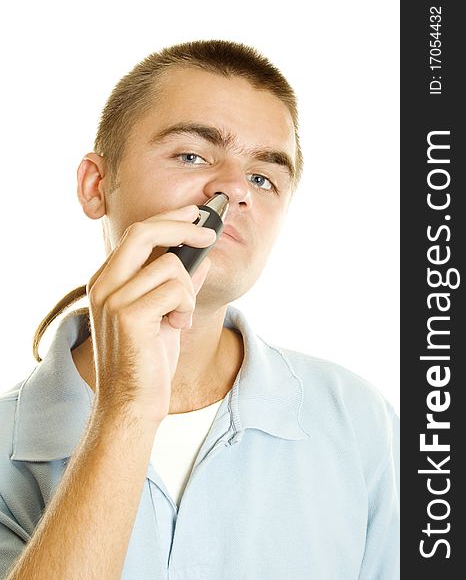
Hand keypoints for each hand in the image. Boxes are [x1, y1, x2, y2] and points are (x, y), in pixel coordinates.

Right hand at [85, 204, 215, 424]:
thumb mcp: (165, 316)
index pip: (137, 233)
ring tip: (180, 316)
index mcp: (107, 281)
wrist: (131, 404)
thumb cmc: (146, 362)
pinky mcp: (129, 315)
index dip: (169, 218)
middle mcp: (104, 284)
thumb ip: (177, 286)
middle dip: (182, 227)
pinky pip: (175, 288)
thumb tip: (201, 261)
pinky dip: (186, 305)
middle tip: (210, 235)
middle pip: (144, 231)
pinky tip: (177, 325)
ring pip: (170, 265)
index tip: (195, 214)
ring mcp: (113, 299)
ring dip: (188, 290)